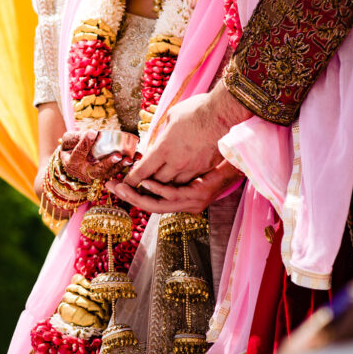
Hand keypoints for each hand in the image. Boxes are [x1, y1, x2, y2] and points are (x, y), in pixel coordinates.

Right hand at [59, 129, 133, 184]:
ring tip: (130, 159)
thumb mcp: (68, 141)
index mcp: (71, 163)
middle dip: (108, 163)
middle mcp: (84, 173)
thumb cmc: (71, 147)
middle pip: (96, 170)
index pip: (78, 153)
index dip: (85, 143)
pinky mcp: (105, 176)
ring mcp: (95, 177)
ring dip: (120, 167)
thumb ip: (76, 137)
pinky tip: (136, 158)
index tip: (93, 131)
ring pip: (109, 173)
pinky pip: (116, 172)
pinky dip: (126, 166)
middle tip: (118, 155)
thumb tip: (92, 133)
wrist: (72, 161)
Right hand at [106, 159, 242, 213]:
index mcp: (183, 195)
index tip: (117, 185)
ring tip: (122, 187)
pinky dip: (156, 190)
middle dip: (128, 196)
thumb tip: (152, 148)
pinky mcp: (197, 196)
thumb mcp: (189, 155)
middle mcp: (186, 203)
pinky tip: (146, 182)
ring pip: (157, 204)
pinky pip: (171, 196)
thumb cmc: (215, 150)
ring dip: (137, 196)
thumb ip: (170, 157)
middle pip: (150, 205)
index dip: (133, 193)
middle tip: (112, 188)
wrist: (240, 152)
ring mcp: (192, 202)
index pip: (152, 198)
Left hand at [124, 80, 250, 186]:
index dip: (133, 179)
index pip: (143, 170)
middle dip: (146, 185)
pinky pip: (189, 181)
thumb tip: (158, 139)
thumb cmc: (195, 110)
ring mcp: (192, 167)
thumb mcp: (170, 117)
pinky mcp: (205, 168)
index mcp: (164, 148)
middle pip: (157, 182)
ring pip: (174, 185)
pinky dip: (180, 181)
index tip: (126, 183)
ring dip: (164, 185)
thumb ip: (162, 132)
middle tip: (140, 184)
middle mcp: (176, 162)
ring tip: (157, 183)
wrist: (223, 113)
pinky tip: (176, 177)